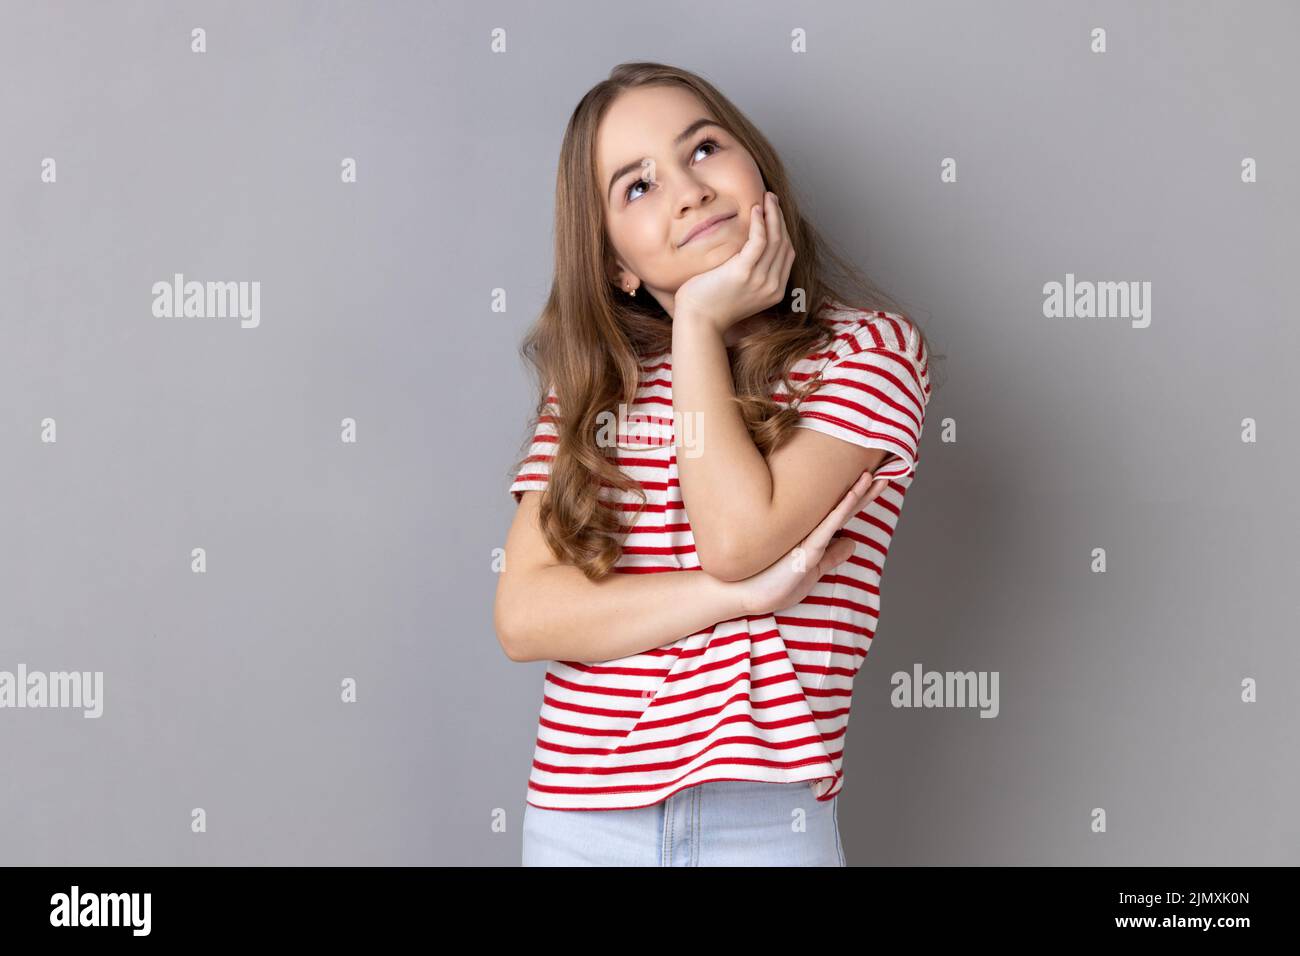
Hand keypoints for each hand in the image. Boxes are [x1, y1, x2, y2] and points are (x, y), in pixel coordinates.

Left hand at [673, 191, 794, 334]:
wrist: (698, 321)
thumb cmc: (711, 305)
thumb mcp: (740, 290)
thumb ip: (751, 274)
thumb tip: (750, 252)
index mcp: (774, 291)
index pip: (786, 253)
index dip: (782, 229)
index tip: (774, 212)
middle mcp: (772, 286)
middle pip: (783, 243)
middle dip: (780, 217)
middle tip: (771, 198)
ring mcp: (760, 280)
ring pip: (775, 239)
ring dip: (773, 214)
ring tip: (766, 197)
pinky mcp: (744, 272)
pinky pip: (759, 241)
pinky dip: (760, 222)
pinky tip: (755, 209)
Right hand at [731, 470, 889, 616]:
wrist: (745, 594)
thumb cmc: (773, 584)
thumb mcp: (813, 571)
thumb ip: (832, 556)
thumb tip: (854, 543)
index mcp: (815, 537)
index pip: (843, 513)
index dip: (860, 497)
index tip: (876, 481)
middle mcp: (812, 531)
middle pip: (844, 507)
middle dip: (865, 490)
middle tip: (883, 469)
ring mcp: (808, 537)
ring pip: (839, 511)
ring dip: (858, 493)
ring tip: (873, 476)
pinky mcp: (806, 549)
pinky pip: (829, 525)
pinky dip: (843, 509)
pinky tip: (855, 495)